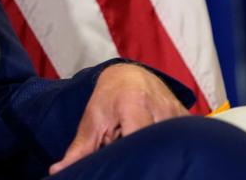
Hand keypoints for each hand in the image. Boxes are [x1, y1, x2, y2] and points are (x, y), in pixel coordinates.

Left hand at [49, 63, 188, 173]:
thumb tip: (57, 172)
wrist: (129, 75)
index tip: (125, 165)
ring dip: (156, 152)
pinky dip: (169, 148)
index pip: (139, 138)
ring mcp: (177, 112)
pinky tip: (157, 148)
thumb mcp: (91, 121)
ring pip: (170, 145)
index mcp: (133, 104)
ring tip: (142, 152)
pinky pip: (183, 140)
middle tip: (131, 161)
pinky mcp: (188, 119)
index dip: (132, 156)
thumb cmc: (107, 99)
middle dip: (144, 158)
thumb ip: (79, 149)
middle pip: (156, 145)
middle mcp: (159, 107)